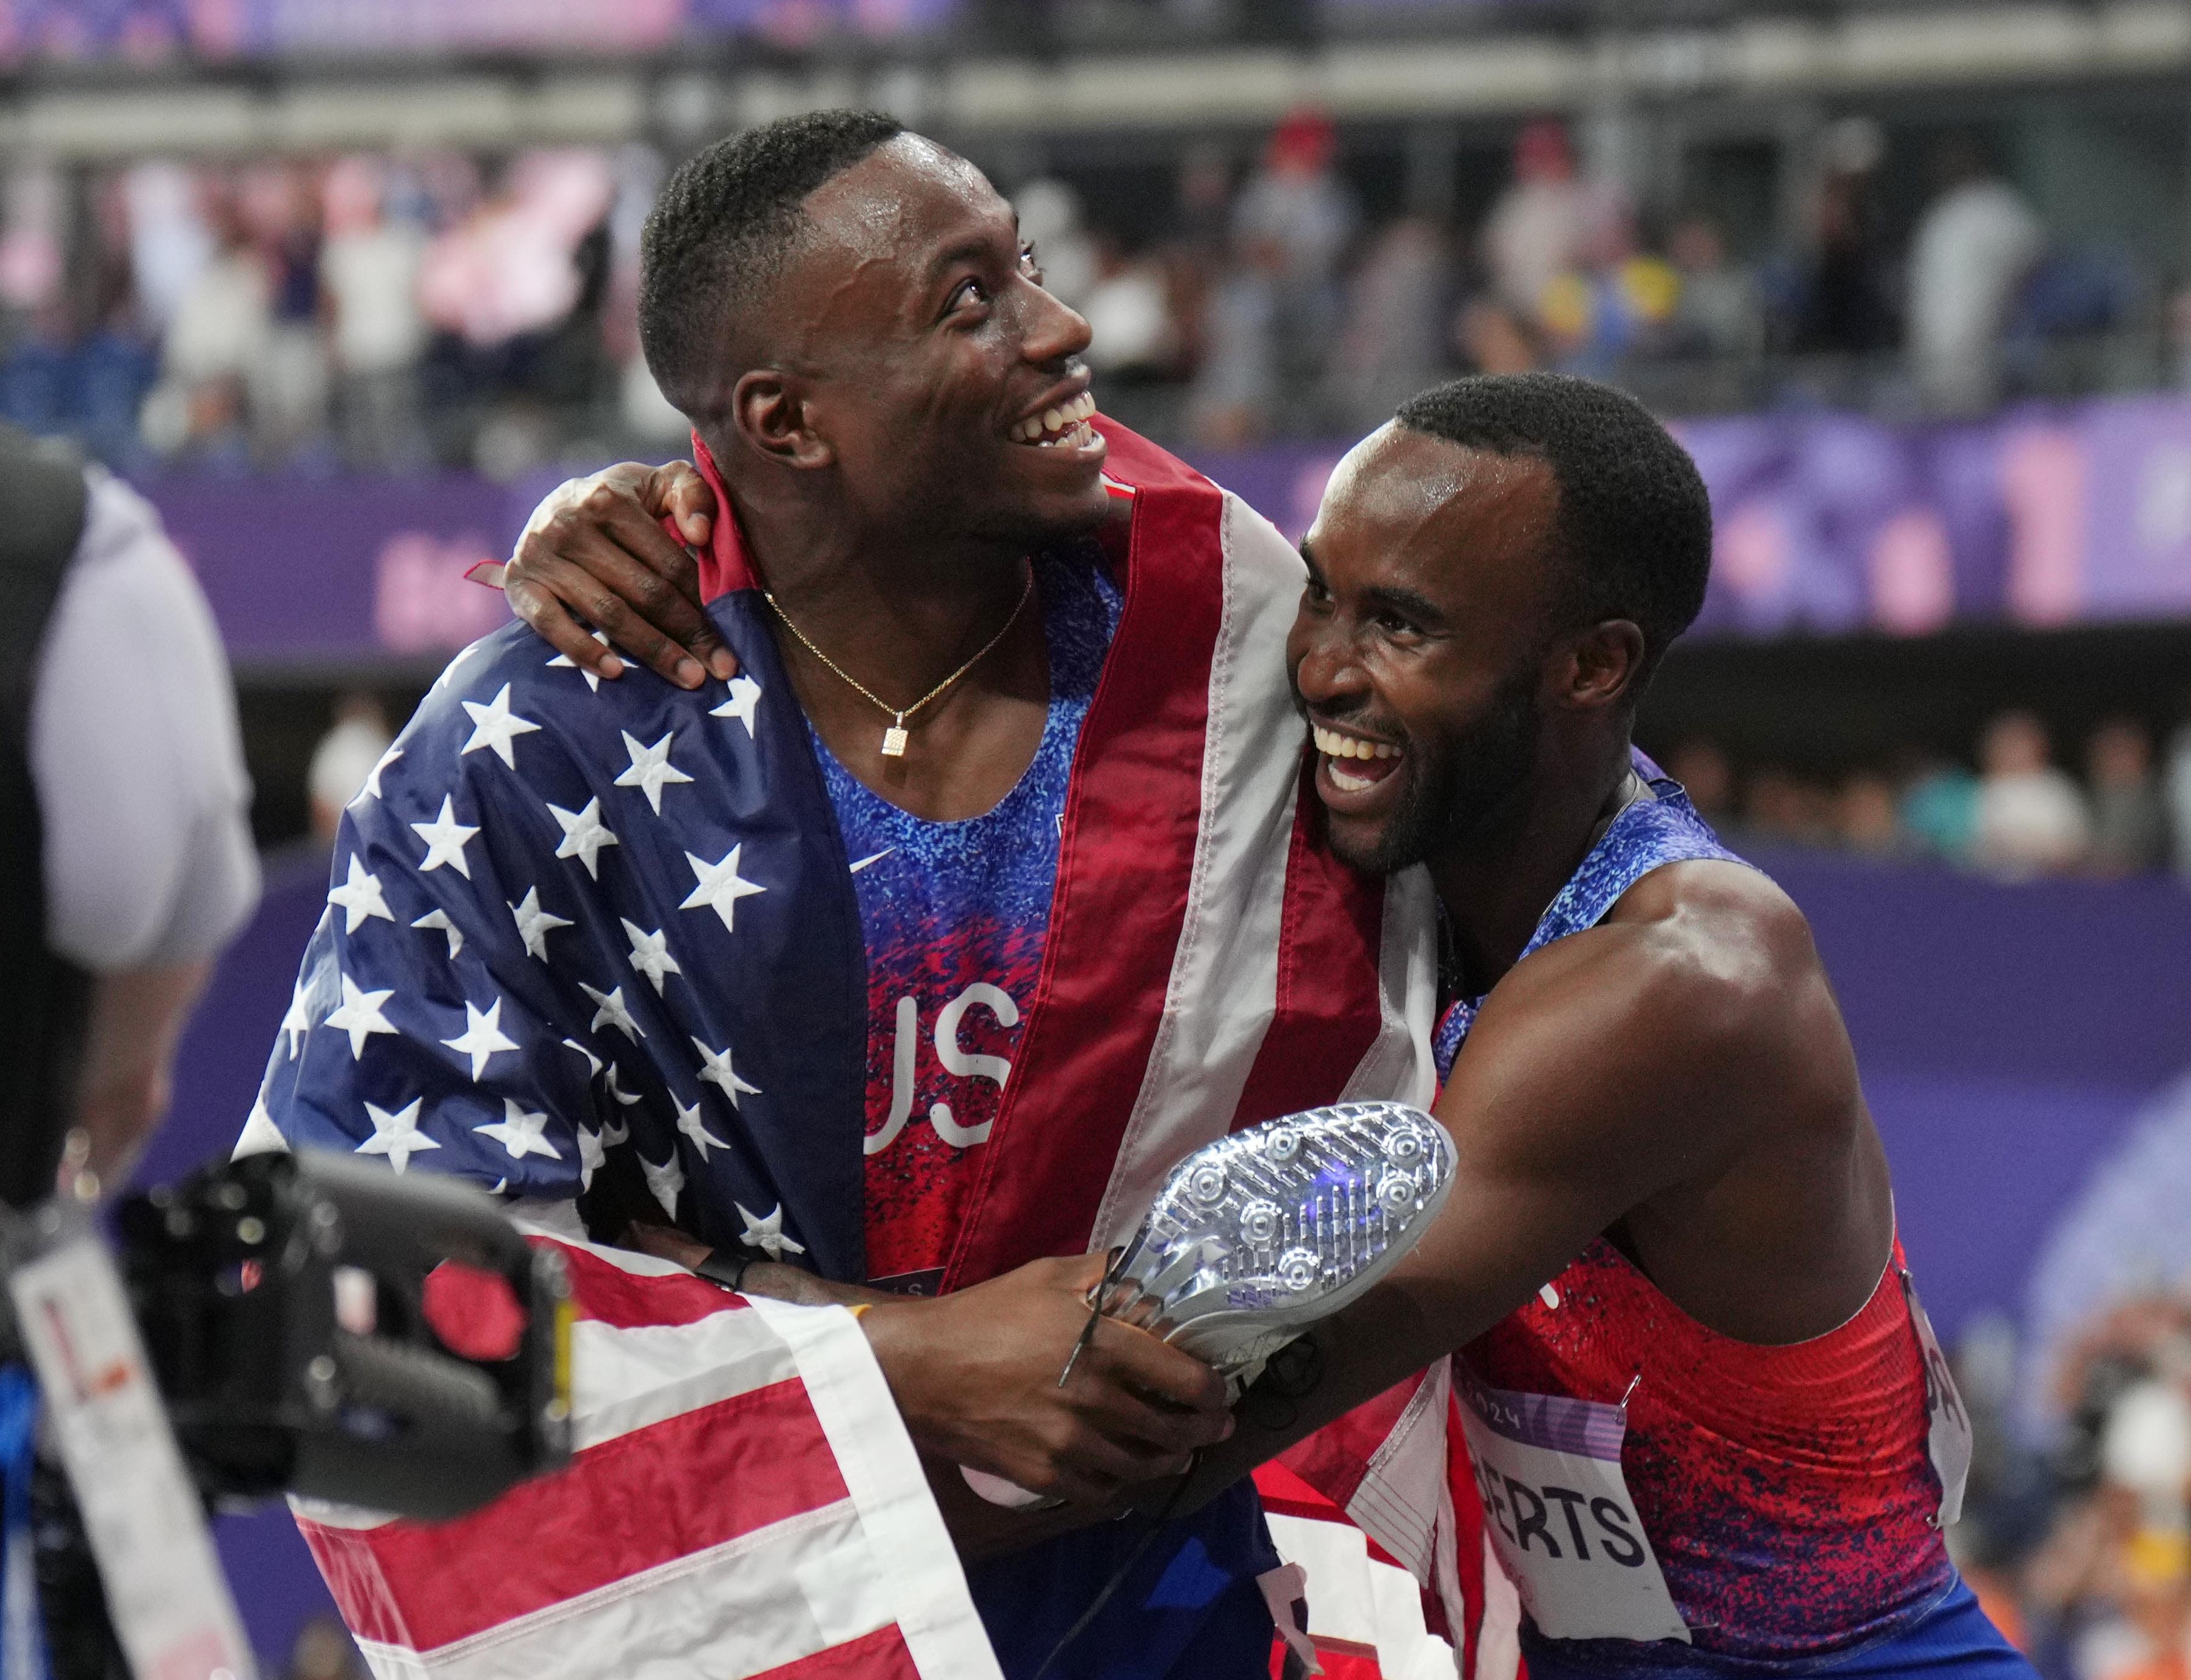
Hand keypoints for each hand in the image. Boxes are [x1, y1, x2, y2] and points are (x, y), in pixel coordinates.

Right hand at [501, 461, 732, 689]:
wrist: (551, 507)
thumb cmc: (621, 503)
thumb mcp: (657, 484)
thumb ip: (691, 493)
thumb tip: (701, 533)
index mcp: (610, 500)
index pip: (668, 561)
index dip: (705, 599)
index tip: (733, 633)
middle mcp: (571, 525)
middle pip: (644, 592)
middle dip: (689, 633)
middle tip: (721, 668)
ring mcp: (542, 557)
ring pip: (609, 613)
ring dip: (653, 650)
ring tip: (689, 678)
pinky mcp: (521, 585)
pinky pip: (553, 625)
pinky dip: (583, 650)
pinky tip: (617, 672)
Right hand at [859, 1253, 1232, 1506]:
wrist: (919, 1369)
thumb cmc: (986, 1314)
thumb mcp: (1048, 1276)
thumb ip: (1105, 1272)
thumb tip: (1149, 1266)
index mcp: (1103, 1345)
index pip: (1185, 1379)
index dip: (1212, 1390)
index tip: (1218, 1389)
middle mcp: (1094, 1399)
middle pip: (1172, 1429)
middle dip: (1202, 1429)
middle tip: (1213, 1425)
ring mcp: (1069, 1444)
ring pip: (1142, 1466)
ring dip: (1169, 1460)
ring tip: (1178, 1452)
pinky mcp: (1043, 1475)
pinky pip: (1100, 1491)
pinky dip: (1120, 1484)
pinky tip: (1125, 1472)